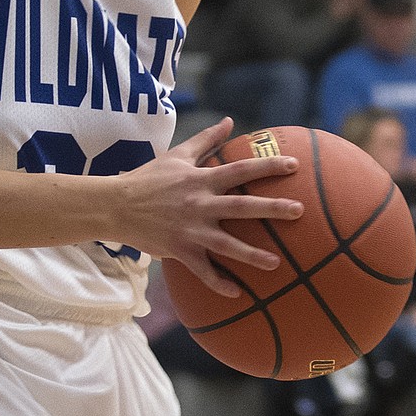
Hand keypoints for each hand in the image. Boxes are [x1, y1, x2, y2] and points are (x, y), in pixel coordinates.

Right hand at [113, 117, 302, 296]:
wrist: (116, 205)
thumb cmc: (148, 178)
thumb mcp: (177, 155)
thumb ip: (206, 139)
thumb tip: (230, 121)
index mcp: (200, 180)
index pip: (240, 170)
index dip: (267, 166)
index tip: (294, 166)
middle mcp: (199, 204)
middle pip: (241, 206)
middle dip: (271, 208)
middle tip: (298, 211)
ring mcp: (190, 229)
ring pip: (226, 244)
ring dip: (252, 255)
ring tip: (277, 263)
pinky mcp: (179, 249)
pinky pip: (202, 270)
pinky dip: (218, 283)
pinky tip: (237, 293)